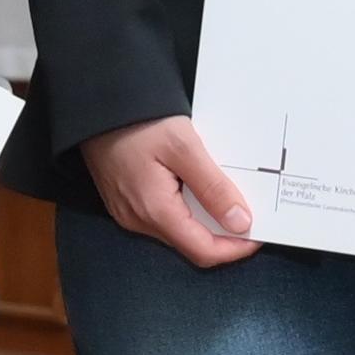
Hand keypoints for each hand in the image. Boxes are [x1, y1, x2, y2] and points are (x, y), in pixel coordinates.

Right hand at [82, 115, 259, 267]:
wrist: (95, 103)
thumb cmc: (137, 120)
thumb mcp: (184, 147)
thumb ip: (213, 187)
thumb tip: (240, 222)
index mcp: (154, 211)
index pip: (203, 251)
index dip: (235, 248)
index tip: (258, 233)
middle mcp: (138, 220)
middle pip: (191, 244)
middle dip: (222, 233)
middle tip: (247, 209)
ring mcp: (128, 213)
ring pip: (177, 231)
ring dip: (204, 220)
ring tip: (224, 194)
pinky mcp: (124, 202)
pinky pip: (162, 217)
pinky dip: (186, 209)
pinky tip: (196, 187)